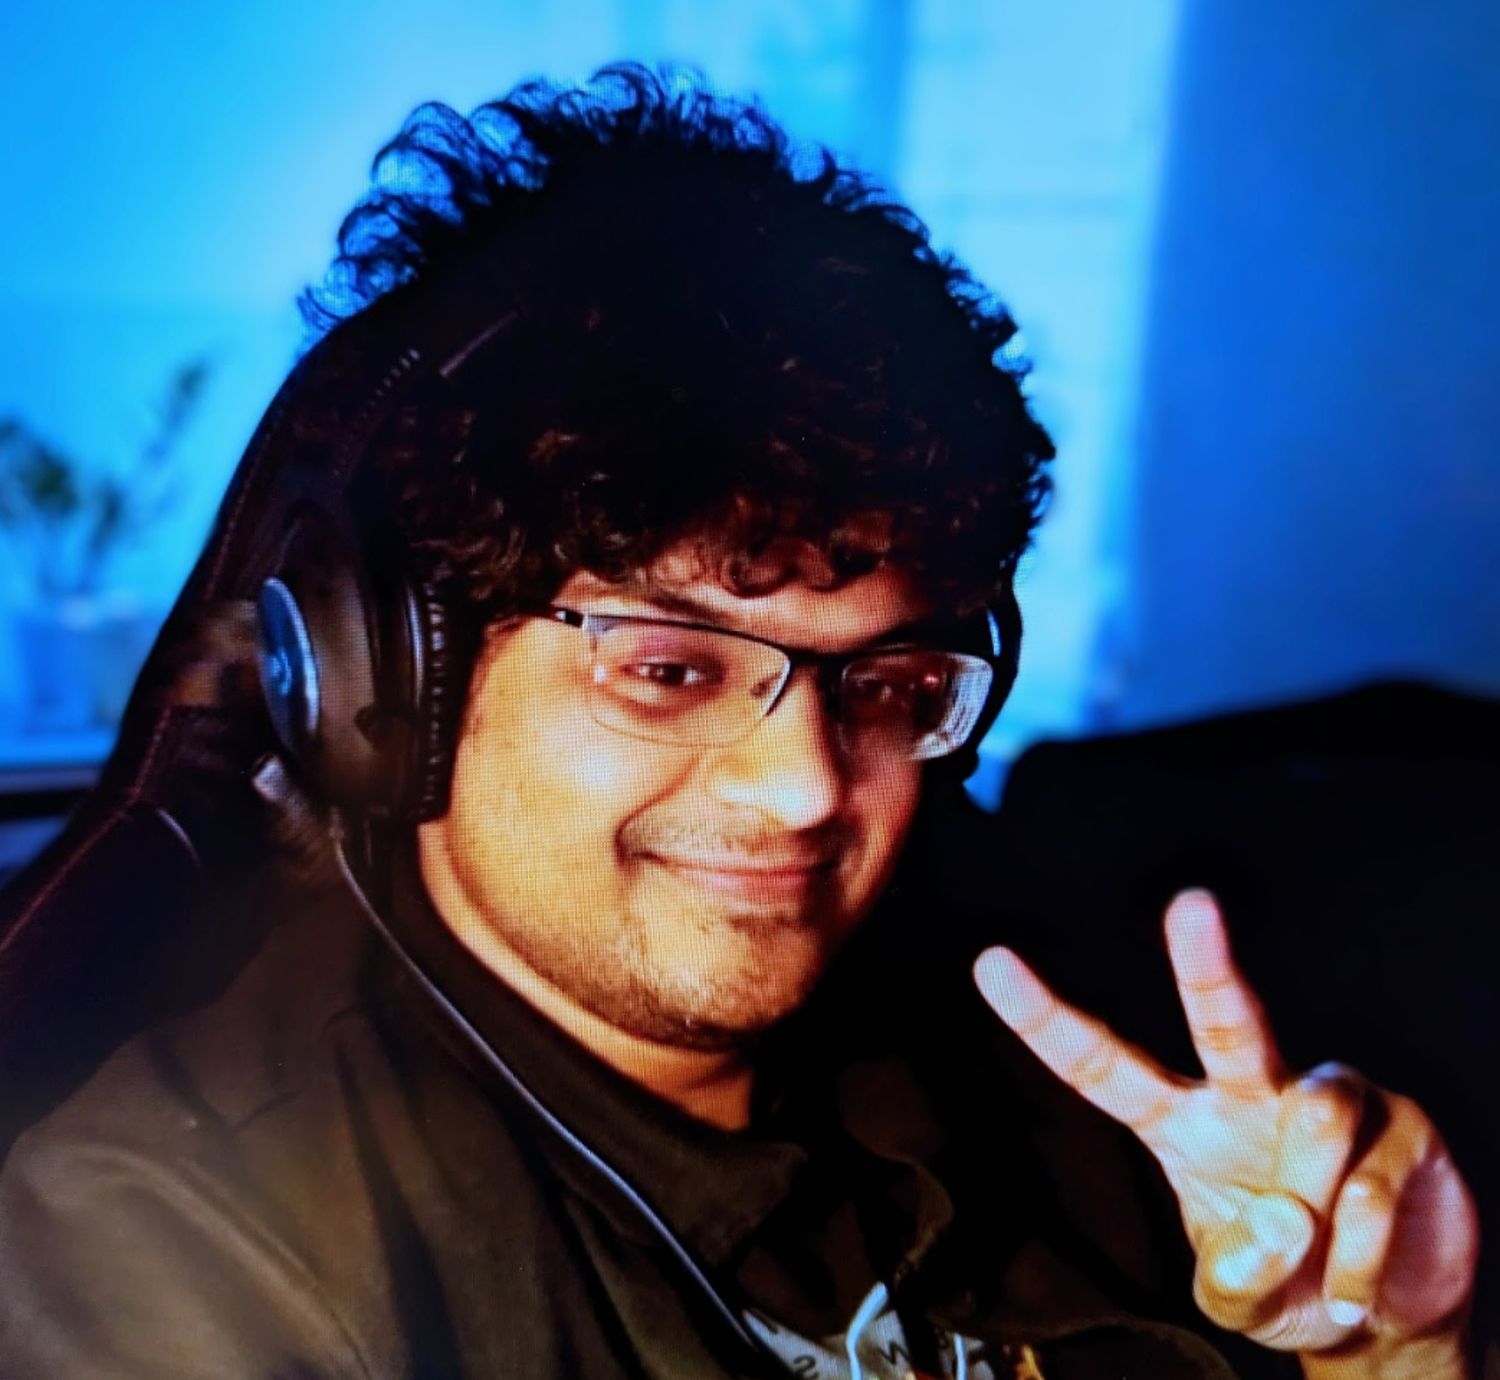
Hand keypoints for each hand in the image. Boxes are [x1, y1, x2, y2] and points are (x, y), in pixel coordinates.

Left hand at [973, 890, 1478, 1369]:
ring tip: (1322, 1267)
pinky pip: (1369, 1187)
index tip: (990, 963)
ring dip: (1317, 1218)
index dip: (1044, 1019)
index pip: (1101, 1066)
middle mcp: (1249, 1093)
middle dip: (1206, 961)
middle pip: (1222, 1017)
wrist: (1390, 1314)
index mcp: (1180, 1125)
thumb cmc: (1290, 1283)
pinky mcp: (1400, 1123)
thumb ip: (1235, 1275)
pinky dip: (1359, 1256)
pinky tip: (1358, 1275)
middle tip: (1190, 903)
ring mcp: (1329, 1098)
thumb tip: (1281, 1216)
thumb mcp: (1239, 1302)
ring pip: (1315, 1121)